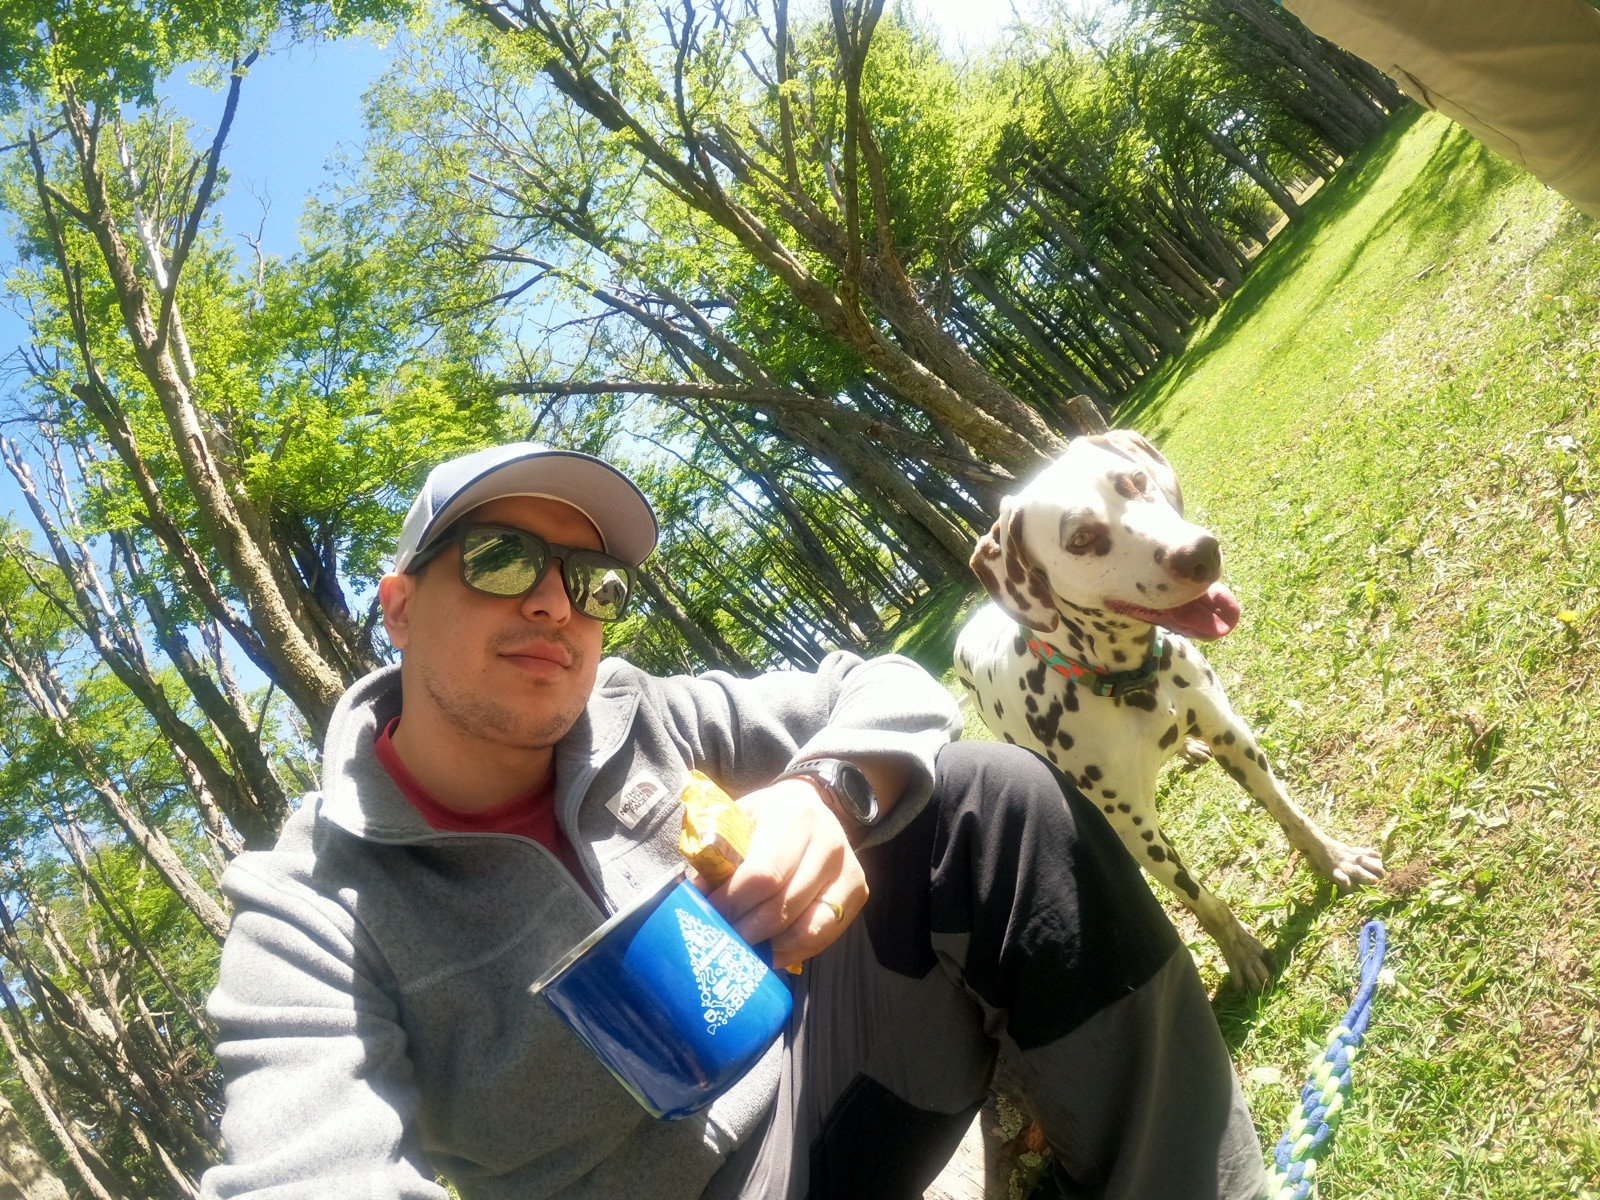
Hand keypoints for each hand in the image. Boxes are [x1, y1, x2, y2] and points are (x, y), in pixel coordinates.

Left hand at [688, 777, 867, 970]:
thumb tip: (694, 897)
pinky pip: (825, 933)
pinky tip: (769, 953)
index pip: (763, 874)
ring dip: (770, 946)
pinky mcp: (858, 891)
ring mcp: (848, 869)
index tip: (707, 917)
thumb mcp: (738, 819)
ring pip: (807, 927)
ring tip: (742, 953)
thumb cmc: (766, 817)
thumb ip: (717, 854)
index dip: (733, 903)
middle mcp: (828, 842)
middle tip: (721, 943)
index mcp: (794, 818)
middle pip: (784, 906)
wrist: (812, 805)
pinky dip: (794, 950)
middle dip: (747, 930)